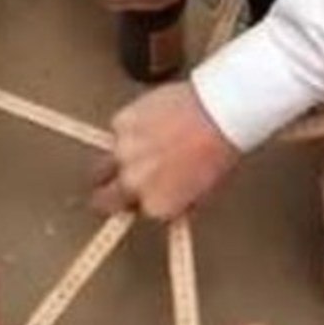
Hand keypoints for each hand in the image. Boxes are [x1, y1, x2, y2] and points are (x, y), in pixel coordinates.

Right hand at [92, 82, 240, 219]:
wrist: (219, 113)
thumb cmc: (220, 151)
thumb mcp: (206, 190)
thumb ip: (180, 201)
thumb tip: (171, 201)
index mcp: (157, 206)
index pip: (138, 211)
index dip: (142, 200)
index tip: (147, 191)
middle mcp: (134, 184)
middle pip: (103, 197)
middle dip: (108, 193)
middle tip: (115, 182)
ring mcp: (123, 153)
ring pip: (109, 160)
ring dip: (122, 156)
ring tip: (146, 141)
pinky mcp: (120, 124)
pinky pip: (118, 129)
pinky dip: (130, 127)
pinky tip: (152, 119)